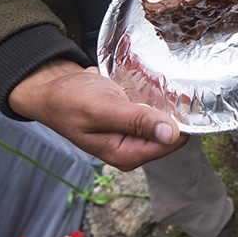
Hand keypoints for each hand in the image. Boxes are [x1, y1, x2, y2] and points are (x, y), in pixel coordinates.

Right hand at [9, 59, 187, 170]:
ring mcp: (133, 134)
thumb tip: (170, 134)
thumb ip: (136, 121)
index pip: (171, 142)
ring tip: (160, 82)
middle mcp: (133, 148)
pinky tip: (152, 85)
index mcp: (126, 154)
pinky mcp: (133, 120)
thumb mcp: (101, 109)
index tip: (184, 98)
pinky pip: (155, 109)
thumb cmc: (69, 101)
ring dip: (166, 102)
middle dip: (174, 111)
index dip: (181, 122)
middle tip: (172, 85)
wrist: (53, 88)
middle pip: (172, 132)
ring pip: (165, 119)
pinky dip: (156, 97)